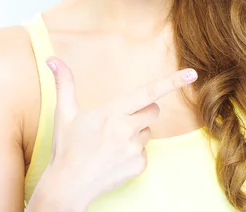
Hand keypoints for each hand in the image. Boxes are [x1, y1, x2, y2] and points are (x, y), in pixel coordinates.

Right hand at [44, 57, 197, 207]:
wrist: (67, 186)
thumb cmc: (66, 147)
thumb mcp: (64, 113)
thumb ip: (64, 83)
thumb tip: (52, 58)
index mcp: (112, 112)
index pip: (149, 92)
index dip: (172, 82)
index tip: (192, 73)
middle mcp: (125, 129)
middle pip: (153, 110)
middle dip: (143, 112)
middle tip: (119, 122)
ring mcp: (133, 149)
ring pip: (148, 131)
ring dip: (135, 134)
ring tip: (112, 144)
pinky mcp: (138, 166)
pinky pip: (145, 152)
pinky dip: (134, 153)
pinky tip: (115, 158)